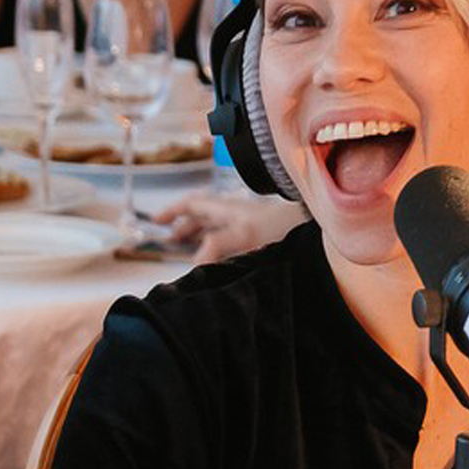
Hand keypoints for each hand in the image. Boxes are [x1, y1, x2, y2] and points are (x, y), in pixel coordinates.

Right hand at [154, 192, 304, 263]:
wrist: (312, 231)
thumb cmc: (282, 229)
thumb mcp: (243, 237)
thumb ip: (215, 248)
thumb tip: (193, 264)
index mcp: (225, 209)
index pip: (191, 204)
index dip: (172, 211)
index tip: (157, 221)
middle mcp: (233, 215)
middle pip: (201, 216)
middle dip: (183, 226)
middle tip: (168, 239)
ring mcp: (244, 226)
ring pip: (214, 228)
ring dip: (198, 236)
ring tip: (187, 249)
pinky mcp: (256, 239)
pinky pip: (227, 240)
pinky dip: (215, 248)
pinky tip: (215, 260)